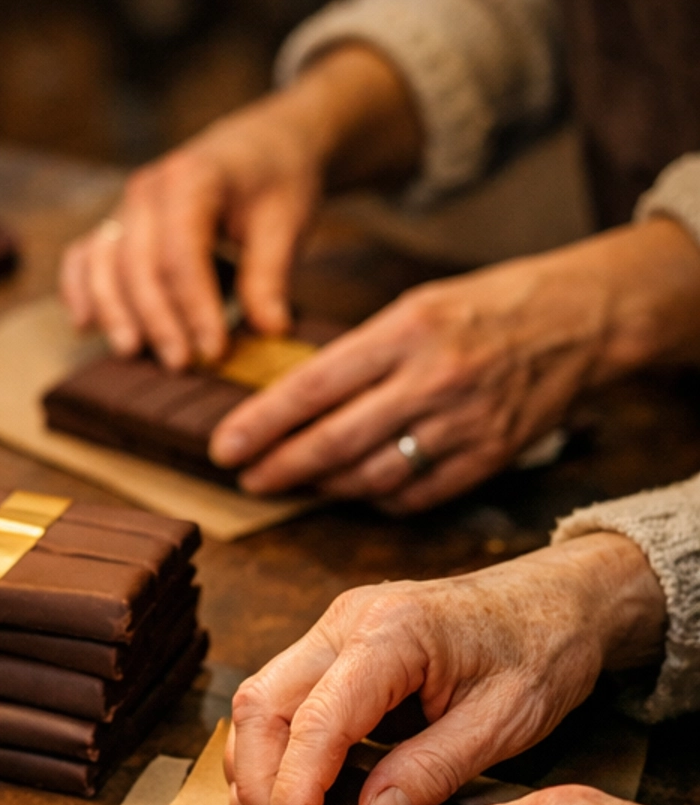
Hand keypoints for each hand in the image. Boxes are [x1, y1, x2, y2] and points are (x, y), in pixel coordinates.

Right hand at [60, 46, 418, 369]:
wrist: (260, 144)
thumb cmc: (275, 181)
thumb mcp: (285, 222)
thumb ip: (270, 276)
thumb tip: (270, 330)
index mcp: (192, 178)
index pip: (182, 252)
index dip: (195, 307)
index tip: (216, 350)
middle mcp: (148, 189)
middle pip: (139, 263)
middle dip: (157, 318)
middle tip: (182, 363)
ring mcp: (126, 205)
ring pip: (105, 264)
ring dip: (115, 311)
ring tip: (133, 352)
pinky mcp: (118, 224)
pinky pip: (85, 257)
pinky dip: (80, 290)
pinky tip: (85, 325)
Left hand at [209, 219, 699, 505]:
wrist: (580, 318)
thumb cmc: (486, 306)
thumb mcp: (415, 305)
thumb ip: (359, 354)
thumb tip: (293, 404)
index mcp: (407, 330)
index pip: (314, 387)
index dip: (262, 424)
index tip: (225, 447)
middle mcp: (434, 379)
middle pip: (336, 442)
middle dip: (281, 467)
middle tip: (248, 479)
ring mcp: (465, 423)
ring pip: (373, 476)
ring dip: (325, 486)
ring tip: (293, 483)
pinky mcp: (490, 457)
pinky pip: (417, 493)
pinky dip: (378, 498)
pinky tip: (356, 491)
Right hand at [225, 535, 665, 804]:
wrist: (560, 598)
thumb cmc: (542, 649)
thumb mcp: (505, 721)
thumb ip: (433, 770)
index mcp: (393, 633)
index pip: (316, 721)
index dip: (294, 790)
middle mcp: (347, 620)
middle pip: (264, 704)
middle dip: (262, 782)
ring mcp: (336, 626)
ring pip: (261, 698)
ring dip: (259, 764)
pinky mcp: (337, 643)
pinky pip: (284, 695)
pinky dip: (277, 746)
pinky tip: (289, 789)